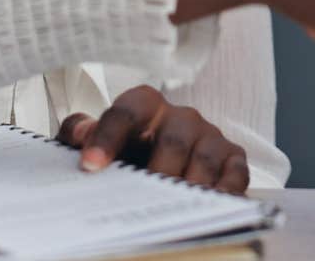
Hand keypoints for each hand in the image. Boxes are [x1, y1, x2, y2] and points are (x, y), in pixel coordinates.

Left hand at [56, 86, 249, 194]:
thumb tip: (79, 133)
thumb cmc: (128, 148)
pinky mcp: (232, 156)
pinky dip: (225, 192)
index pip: (126, 113)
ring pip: (204, 157)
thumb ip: (80, 132)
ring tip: (175, 209)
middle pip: (172, 139)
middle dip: (157, 171)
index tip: (89, 166)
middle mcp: (180, 116)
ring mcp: (209, 135)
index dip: (106, 138)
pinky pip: (235, 173)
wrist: (157, 154)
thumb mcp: (98, 138)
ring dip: (191, 185)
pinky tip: (209, 208)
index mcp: (145, 105)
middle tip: (143, 197)